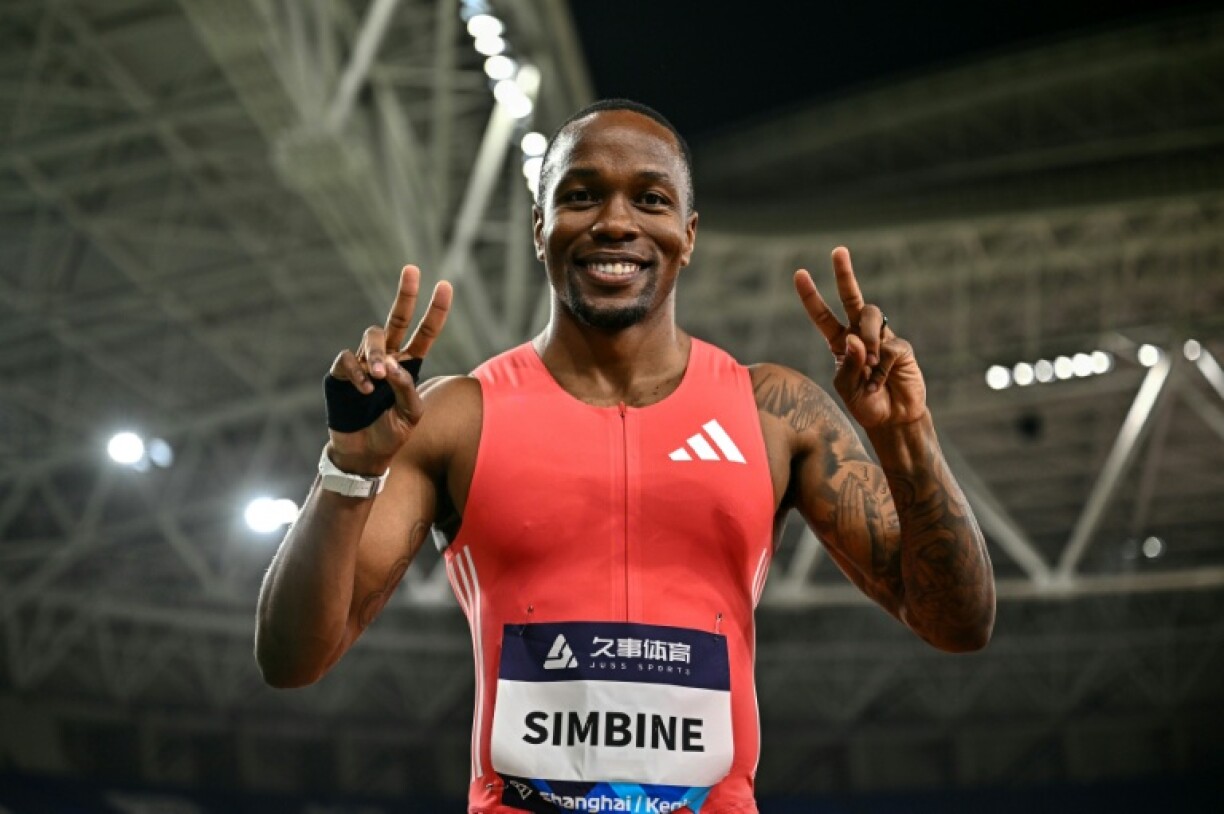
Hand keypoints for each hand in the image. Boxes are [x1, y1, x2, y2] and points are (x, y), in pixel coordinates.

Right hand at [326, 265, 451, 471]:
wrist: (363, 455)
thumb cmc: (390, 434)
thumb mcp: (411, 416)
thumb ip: (407, 389)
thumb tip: (393, 366)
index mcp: (409, 366)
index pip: (425, 334)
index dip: (436, 311)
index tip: (446, 286)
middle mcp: (387, 358)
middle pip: (397, 319)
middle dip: (406, 294)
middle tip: (413, 270)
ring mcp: (363, 363)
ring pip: (372, 337)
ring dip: (379, 352)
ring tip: (381, 374)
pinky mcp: (340, 373)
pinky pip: (347, 358)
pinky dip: (358, 372)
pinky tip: (366, 389)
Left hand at [794, 247, 926, 428]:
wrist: (893, 420)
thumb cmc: (866, 404)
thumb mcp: (846, 388)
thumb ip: (847, 364)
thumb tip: (854, 337)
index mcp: (840, 344)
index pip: (822, 316)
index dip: (811, 296)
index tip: (800, 273)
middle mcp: (860, 335)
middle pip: (851, 297)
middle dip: (844, 274)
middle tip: (837, 251)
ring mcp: (882, 339)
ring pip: (871, 316)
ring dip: (867, 338)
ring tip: (869, 364)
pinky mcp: (901, 348)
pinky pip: (890, 347)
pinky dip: (882, 367)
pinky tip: (880, 381)